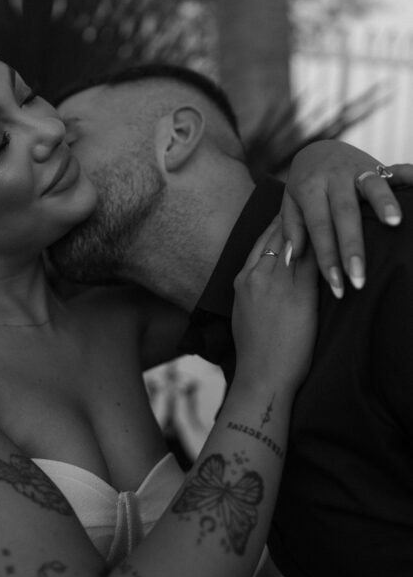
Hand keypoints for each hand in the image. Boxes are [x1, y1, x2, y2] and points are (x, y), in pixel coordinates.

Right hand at [232, 217, 317, 393]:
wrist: (262, 376)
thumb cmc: (256, 353)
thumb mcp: (243, 314)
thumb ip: (252, 292)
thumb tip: (263, 283)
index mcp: (241, 280)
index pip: (259, 242)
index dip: (275, 225)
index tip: (286, 212)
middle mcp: (256, 276)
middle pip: (277, 236)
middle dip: (293, 217)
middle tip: (309, 200)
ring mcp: (277, 284)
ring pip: (295, 243)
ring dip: (311, 225)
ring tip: (326, 210)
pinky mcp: (299, 295)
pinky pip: (312, 261)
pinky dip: (323, 246)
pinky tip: (336, 234)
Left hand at [283, 141, 412, 297]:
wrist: (317, 148)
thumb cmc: (303, 186)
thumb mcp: (290, 203)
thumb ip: (291, 228)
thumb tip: (291, 259)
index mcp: (310, 188)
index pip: (319, 227)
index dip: (327, 257)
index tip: (335, 285)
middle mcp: (334, 177)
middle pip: (344, 213)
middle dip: (352, 247)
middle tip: (359, 277)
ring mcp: (356, 168)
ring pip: (371, 186)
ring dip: (384, 204)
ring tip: (395, 224)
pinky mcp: (377, 163)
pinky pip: (395, 168)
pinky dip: (409, 175)